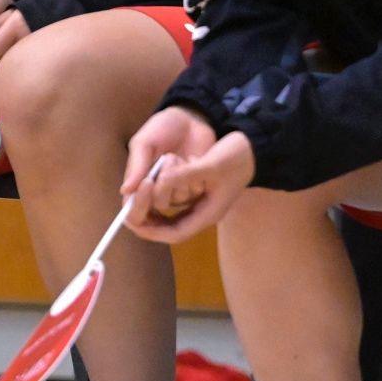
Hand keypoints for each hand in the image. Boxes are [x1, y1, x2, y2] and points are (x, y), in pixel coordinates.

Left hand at [121, 108, 251, 243]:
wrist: (252, 147)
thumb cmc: (237, 157)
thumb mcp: (212, 164)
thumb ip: (187, 174)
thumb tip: (161, 178)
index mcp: (208, 213)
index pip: (175, 233)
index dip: (152, 231)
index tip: (131, 220)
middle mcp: (202, 213)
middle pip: (168, 226)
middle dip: (147, 218)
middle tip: (128, 203)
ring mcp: (200, 204)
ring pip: (168, 214)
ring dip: (151, 205)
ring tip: (137, 190)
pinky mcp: (197, 193)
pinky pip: (173, 200)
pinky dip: (159, 193)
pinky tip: (149, 180)